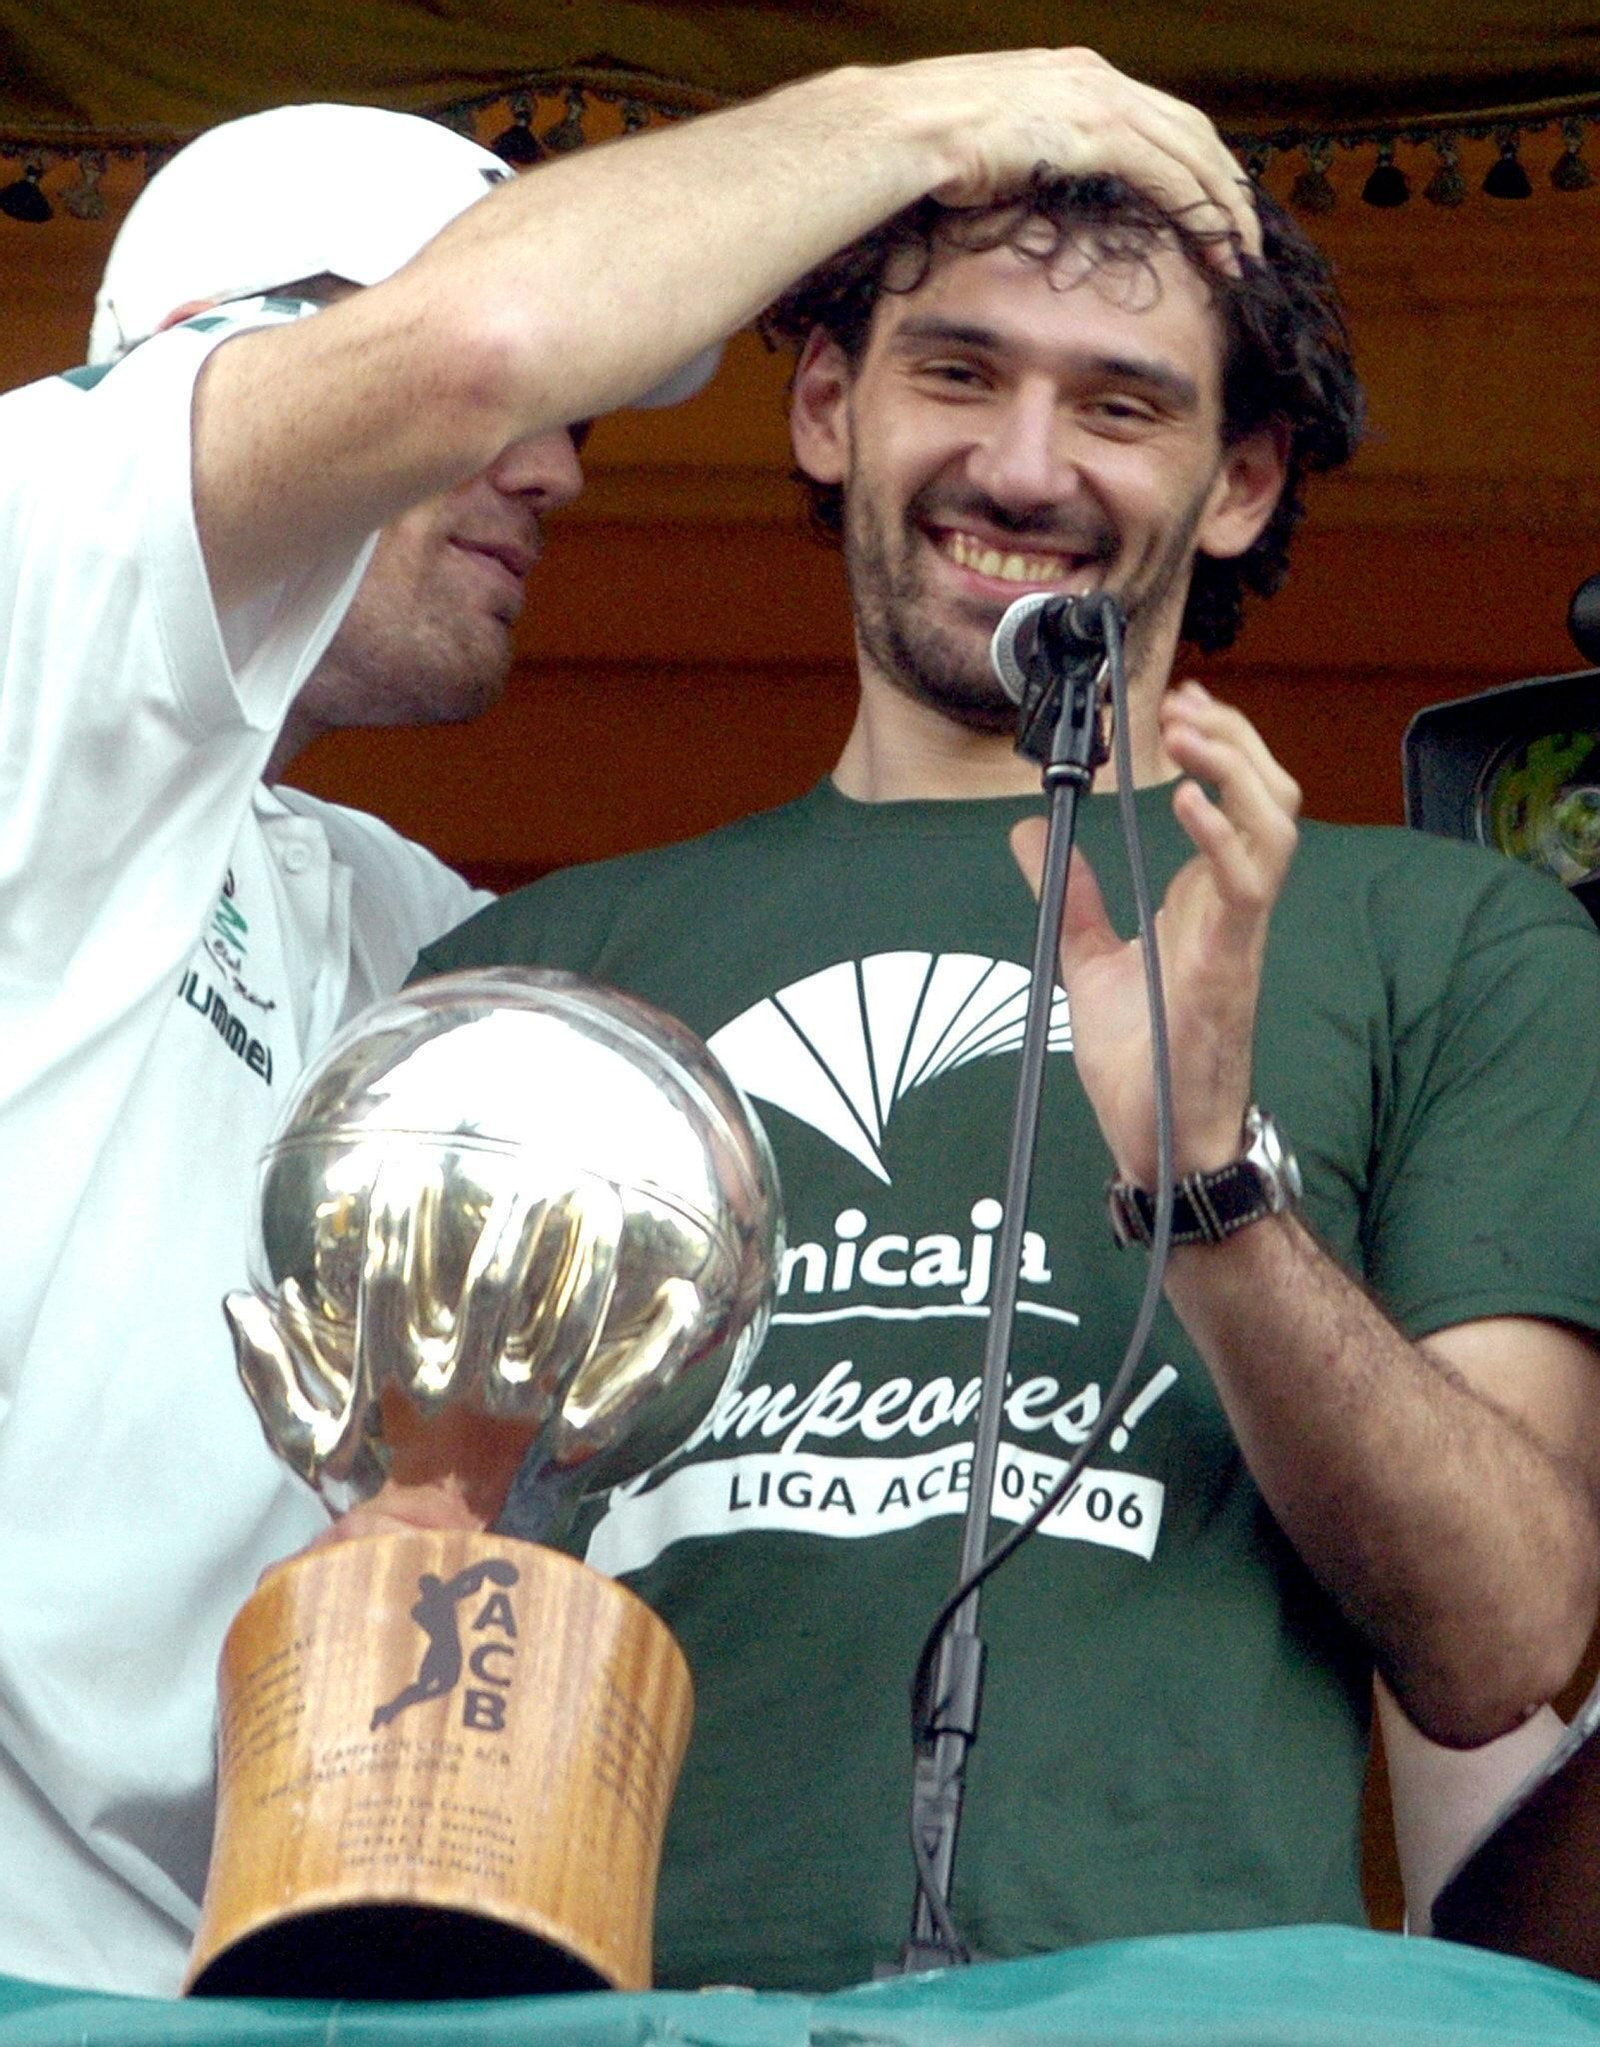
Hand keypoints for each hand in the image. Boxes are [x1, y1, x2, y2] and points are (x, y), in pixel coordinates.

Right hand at [878, 47, 1257, 268]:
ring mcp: (1102, 100)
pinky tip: (1217, 246)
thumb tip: (1029, 195)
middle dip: (1225, 184)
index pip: (1158, 119)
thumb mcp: (990, 150)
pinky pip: (1171, 175)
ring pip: (1193, 154)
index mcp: (1076, 77)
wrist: (907, 128)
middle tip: (1245, 233)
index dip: (1193, 164)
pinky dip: (1201, 211)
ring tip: (1241, 253)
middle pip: (1190, 131)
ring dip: (1224, 206)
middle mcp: (1098, 78)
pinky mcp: (1100, 131)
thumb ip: (1027, 161)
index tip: (1211, 206)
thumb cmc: (928, 149)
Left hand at [1011, 681, 1298, 1186]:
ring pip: (1275, 826)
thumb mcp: (1086, 961)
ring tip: (1188, 732)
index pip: (1235, 797)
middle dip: (1235, 737)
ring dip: (1236, 769)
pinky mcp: (1227, 965)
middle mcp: (1232, 907)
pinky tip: (1187, 800)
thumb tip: (1027, 835)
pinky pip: (1247, 886)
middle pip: (1269, 795)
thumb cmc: (1142, 1063)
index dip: (1219, 742)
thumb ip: (1067, 897)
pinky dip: (1221, 835)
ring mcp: (1237, 934)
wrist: (1158, 1143)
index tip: (1181, 701)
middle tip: (1183, 703)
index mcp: (1205, 900)